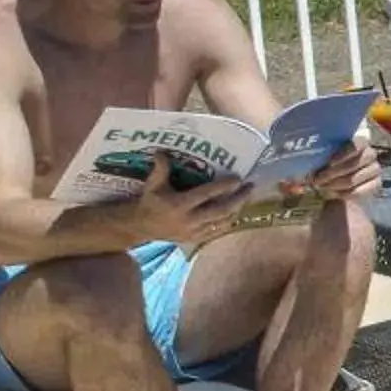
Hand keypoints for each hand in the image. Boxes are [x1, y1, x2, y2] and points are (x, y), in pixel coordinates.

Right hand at [124, 153, 250, 247]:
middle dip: (238, 199)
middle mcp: (188, 220)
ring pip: (222, 222)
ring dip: (237, 210)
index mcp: (178, 205)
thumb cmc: (149, 202)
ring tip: (247, 197)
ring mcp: (193, 232)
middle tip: (250, 187)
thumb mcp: (153, 184)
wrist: (140, 226)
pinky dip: (228, 222)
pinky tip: (236, 212)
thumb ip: (160, 169)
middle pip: (220, 210)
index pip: (206, 195)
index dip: (223, 186)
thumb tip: (162, 150)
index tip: (238, 178)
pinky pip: (217, 232)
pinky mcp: (195, 240)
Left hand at [308, 137, 380, 201]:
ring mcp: (375, 169)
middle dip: (333, 173)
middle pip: (355, 163)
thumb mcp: (321, 158)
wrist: (338, 182)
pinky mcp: (376, 184)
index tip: (329, 163)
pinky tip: (334, 193)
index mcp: (359, 142)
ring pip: (354, 179)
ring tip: (323, 187)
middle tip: (317, 179)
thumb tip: (302, 169)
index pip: (357, 144)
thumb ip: (314, 159)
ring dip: (335, 184)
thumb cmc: (328, 165)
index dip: (344, 154)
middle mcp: (370, 154)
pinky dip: (343, 194)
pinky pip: (359, 191)